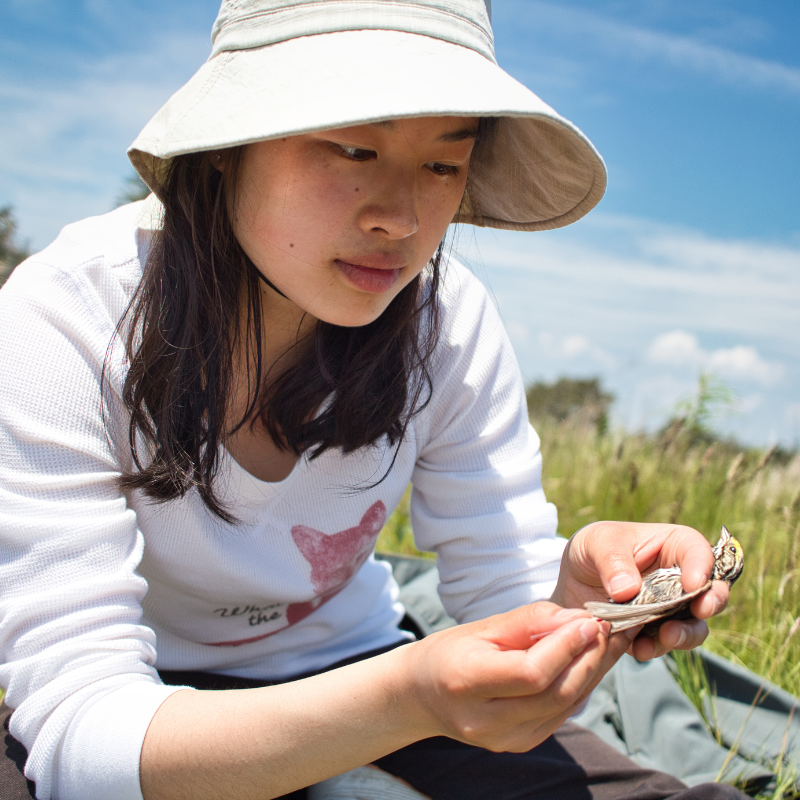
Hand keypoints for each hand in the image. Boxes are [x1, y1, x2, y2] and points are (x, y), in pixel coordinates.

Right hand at [403, 601, 633, 752]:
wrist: (423, 695)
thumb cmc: (450, 653)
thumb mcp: (481, 627)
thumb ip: (528, 622)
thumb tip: (576, 618)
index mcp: (467, 682)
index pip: (530, 673)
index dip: (565, 647)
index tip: (589, 620)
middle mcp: (485, 721)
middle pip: (554, 694)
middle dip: (588, 658)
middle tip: (608, 627)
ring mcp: (504, 740)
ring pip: (564, 707)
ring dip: (592, 672)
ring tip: (607, 641)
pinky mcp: (520, 744)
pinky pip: (560, 714)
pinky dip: (579, 686)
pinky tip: (589, 662)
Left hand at [549, 521, 730, 660]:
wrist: (570, 584)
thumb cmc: (590, 550)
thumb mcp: (595, 543)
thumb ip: (611, 560)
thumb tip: (628, 590)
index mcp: (670, 545)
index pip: (697, 550)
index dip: (702, 566)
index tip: (692, 584)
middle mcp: (678, 578)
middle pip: (710, 591)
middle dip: (711, 602)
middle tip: (700, 610)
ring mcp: (670, 609)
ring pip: (693, 624)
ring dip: (685, 633)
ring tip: (667, 636)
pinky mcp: (654, 633)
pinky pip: (664, 645)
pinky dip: (655, 648)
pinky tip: (639, 648)